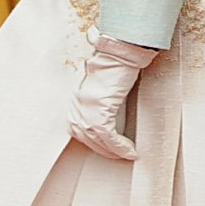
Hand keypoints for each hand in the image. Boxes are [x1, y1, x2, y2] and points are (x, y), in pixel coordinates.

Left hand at [68, 34, 159, 160]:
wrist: (120, 51)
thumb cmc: (116, 64)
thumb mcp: (104, 83)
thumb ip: (100, 96)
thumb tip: (106, 106)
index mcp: (78, 97)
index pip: (75, 126)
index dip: (89, 140)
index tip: (103, 148)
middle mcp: (79, 102)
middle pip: (83, 135)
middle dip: (100, 148)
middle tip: (116, 154)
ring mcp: (88, 105)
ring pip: (96, 138)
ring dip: (112, 150)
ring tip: (125, 154)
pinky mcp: (101, 107)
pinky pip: (107, 135)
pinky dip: (119, 146)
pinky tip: (129, 151)